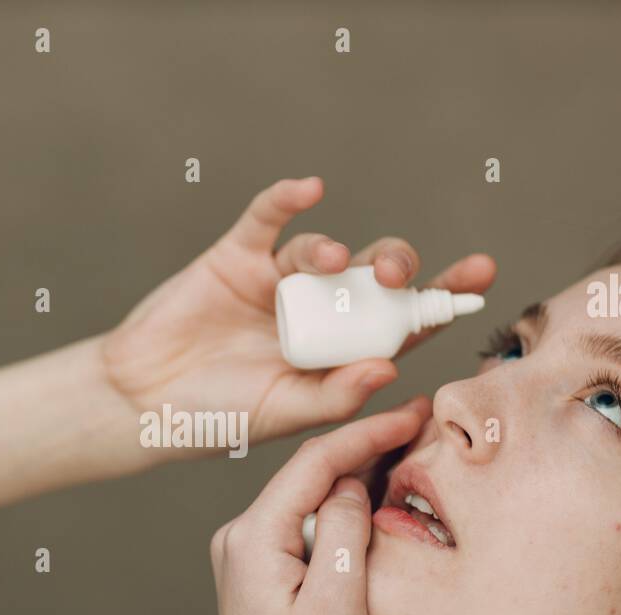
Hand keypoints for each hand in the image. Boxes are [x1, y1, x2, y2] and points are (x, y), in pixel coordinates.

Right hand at [100, 177, 493, 456]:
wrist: (142, 400)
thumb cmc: (215, 416)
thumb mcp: (284, 414)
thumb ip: (336, 395)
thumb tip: (393, 368)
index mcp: (338, 353)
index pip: (401, 323)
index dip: (439, 299)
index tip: (478, 279)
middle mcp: (317, 312)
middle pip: (373, 278)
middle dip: (396, 270)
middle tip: (396, 277)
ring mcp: (277, 282)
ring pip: (325, 250)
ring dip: (337, 250)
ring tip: (331, 263)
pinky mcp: (237, 256)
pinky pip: (269, 218)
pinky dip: (287, 200)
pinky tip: (308, 191)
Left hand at [209, 395, 433, 614]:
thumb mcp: (341, 602)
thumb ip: (346, 529)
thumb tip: (351, 481)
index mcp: (252, 538)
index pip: (315, 462)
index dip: (368, 431)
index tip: (415, 409)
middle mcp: (240, 540)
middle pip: (309, 475)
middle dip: (365, 449)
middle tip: (421, 425)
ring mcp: (248, 560)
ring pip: (310, 501)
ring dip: (355, 482)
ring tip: (408, 456)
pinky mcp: (263, 579)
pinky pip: (306, 530)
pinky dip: (342, 517)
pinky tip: (374, 507)